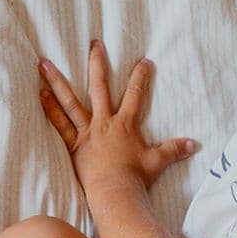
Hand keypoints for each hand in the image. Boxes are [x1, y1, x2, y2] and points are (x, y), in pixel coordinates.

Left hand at [39, 42, 197, 198]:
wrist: (116, 194)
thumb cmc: (136, 179)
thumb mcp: (158, 162)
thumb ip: (174, 150)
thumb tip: (195, 145)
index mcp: (125, 124)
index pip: (135, 94)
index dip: (140, 76)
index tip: (143, 61)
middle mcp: (104, 122)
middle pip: (99, 86)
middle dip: (98, 63)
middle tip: (94, 43)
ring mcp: (87, 132)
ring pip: (70, 101)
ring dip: (56, 80)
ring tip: (43, 62)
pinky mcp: (75, 145)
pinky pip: (60, 124)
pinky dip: (50, 109)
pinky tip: (41, 93)